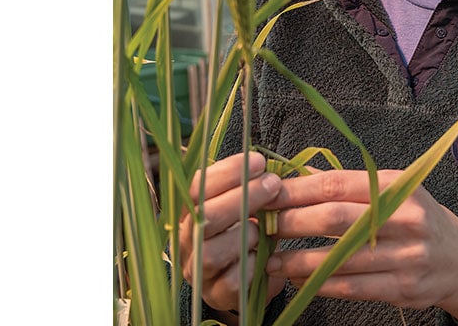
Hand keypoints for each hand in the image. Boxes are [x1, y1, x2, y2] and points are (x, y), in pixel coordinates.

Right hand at [178, 152, 287, 316]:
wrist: (251, 277)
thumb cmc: (246, 233)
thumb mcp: (243, 205)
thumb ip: (244, 186)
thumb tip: (261, 164)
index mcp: (188, 212)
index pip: (197, 186)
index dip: (227, 172)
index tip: (258, 162)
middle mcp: (185, 241)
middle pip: (204, 216)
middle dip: (242, 197)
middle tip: (272, 184)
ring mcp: (197, 270)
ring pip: (212, 251)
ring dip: (245, 234)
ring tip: (264, 229)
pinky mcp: (216, 294)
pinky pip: (232, 279)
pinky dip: (252, 265)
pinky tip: (263, 256)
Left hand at [262, 169, 457, 324]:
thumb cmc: (416, 219)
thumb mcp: (393, 191)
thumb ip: (349, 186)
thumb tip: (295, 175)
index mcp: (397, 187)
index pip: (337, 184)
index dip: (297, 190)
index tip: (266, 194)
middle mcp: (405, 219)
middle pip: (335, 219)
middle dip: (291, 223)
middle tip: (260, 225)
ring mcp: (407, 256)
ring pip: (339, 259)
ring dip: (298, 261)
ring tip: (269, 259)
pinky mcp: (404, 289)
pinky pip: (352, 288)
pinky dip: (320, 285)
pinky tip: (297, 280)